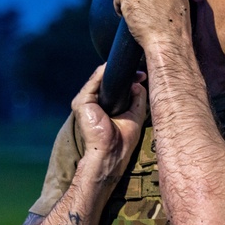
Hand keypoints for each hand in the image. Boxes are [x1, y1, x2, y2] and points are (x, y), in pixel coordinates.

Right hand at [71, 64, 147, 180]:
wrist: (111, 153)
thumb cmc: (122, 140)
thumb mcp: (135, 114)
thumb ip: (137, 97)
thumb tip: (138, 82)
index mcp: (103, 106)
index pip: (112, 86)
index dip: (127, 78)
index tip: (142, 76)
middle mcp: (93, 103)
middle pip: (106, 81)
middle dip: (123, 74)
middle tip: (141, 74)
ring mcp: (85, 102)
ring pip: (99, 79)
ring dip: (115, 72)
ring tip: (132, 73)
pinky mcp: (81, 102)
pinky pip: (93, 82)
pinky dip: (104, 73)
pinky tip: (114, 70)